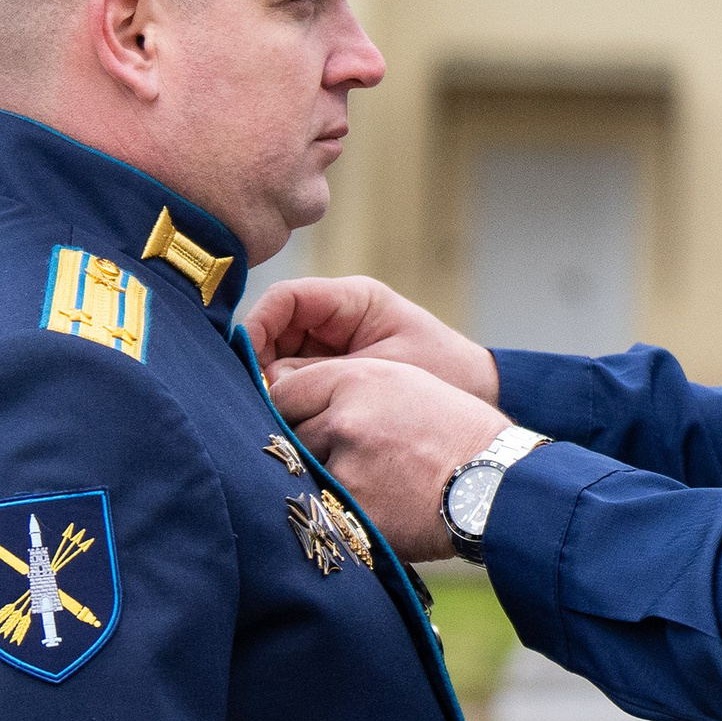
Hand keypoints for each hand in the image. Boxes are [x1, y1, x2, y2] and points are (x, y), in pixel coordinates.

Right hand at [246, 276, 498, 400]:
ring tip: (269, 414)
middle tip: (254, 400)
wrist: (477, 397)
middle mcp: (337, 317)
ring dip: (272, 385)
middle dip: (259, 363)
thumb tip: (268, 382)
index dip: (257, 325)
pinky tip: (286, 421)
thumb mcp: (382, 370)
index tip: (244, 361)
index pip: (287, 299)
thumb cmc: (444, 374)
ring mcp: (333, 345)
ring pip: (280, 359)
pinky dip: (290, 400)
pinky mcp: (335, 373)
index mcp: (353, 300)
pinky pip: (298, 381)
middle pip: (275, 330)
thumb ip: (324, 374)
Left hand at [268, 357, 510, 561]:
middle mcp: (345, 420)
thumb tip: (283, 392)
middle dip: (306, 449)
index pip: (284, 392)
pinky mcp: (349, 512)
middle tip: (346, 459)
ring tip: (368, 484)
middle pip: (286, 436)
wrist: (499, 486)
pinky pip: (321, 511)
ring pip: (302, 476)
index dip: (287, 410)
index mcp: (358, 380)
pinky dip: (338, 513)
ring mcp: (345, 469)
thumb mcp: (406, 384)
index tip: (297, 422)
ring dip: (321, 482)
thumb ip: (345, 386)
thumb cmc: (455, 432)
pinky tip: (375, 507)